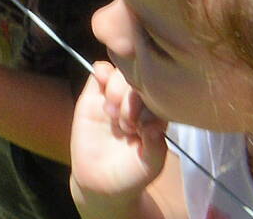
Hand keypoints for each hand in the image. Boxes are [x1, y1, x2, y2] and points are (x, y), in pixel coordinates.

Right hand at [70, 63, 168, 211]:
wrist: (100, 181)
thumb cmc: (131, 175)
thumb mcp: (149, 166)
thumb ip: (155, 148)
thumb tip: (154, 126)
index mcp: (155, 117)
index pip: (157, 96)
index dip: (149, 104)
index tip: (141, 126)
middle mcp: (137, 103)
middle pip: (138, 81)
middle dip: (131, 98)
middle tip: (125, 124)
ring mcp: (114, 97)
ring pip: (120, 73)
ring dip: (116, 88)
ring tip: (112, 114)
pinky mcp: (94, 94)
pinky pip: (100, 72)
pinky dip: (101, 71)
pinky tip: (101, 87)